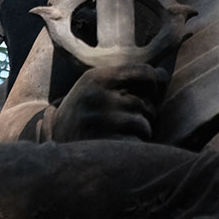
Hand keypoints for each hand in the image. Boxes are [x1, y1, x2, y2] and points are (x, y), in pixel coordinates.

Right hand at [50, 64, 168, 142]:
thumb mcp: (98, 88)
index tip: (151, 94)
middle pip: (144, 101)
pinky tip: (125, 146)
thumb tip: (164, 75)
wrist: (53, 144)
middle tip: (136, 119)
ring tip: (130, 133)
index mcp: (96, 78)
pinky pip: (137, 142)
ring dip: (144, 130)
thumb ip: (129, 78)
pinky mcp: (103, 145)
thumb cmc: (86, 112)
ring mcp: (98, 122)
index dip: (154, 83)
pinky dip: (137, 145)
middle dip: (147, 112)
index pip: (144, 71)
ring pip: (144, 123)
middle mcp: (96, 97)